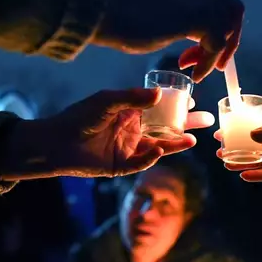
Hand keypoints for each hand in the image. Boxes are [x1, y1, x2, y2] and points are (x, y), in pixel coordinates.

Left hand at [0, 88, 214, 179]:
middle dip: (185, 126)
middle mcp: (132, 130)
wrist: (54, 143)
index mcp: (129, 113)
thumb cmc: (78, 117)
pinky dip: (152, 158)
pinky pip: (141, 162)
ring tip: (193, 140)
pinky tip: (160, 150)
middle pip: (165, 128)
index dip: (176, 106)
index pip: (159, 109)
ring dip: (175, 144)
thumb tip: (159, 95)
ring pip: (158, 146)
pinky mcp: (120, 166)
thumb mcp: (106, 102)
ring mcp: (128, 149)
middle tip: (206, 122)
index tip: (192, 102)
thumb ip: (132, 99)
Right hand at [93, 0, 243, 82]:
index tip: (209, 45)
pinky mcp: (199, 15)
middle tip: (214, 62)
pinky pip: (215, 44)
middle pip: (233, 9)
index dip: (222, 23)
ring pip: (226, 29)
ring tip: (196, 69)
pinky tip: (194, 74)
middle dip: (227, 38)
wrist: (107, 14)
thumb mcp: (165, 2)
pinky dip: (207, 62)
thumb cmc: (126, 13)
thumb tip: (204, 28)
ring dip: (215, 53)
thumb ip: (187, 6)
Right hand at [216, 113, 261, 180]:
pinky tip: (243, 175)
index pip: (255, 128)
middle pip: (253, 146)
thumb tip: (251, 135)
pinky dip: (256, 175)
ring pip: (258, 161)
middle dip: (236, 149)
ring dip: (242, 162)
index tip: (222, 132)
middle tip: (219, 150)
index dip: (238, 131)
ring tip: (225, 162)